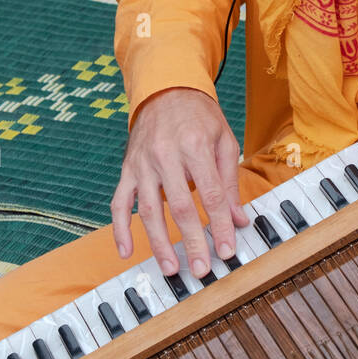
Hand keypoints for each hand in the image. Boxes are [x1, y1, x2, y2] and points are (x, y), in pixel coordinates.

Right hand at [111, 87, 248, 278]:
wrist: (166, 89)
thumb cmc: (199, 116)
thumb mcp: (224, 140)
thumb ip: (230, 181)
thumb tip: (238, 219)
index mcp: (195, 145)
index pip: (211, 194)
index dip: (219, 225)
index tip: (227, 250)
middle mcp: (166, 154)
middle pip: (180, 207)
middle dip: (192, 242)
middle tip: (202, 269)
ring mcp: (143, 163)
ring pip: (149, 210)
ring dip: (159, 243)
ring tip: (172, 268)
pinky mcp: (128, 169)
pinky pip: (119, 202)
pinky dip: (120, 228)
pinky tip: (126, 250)